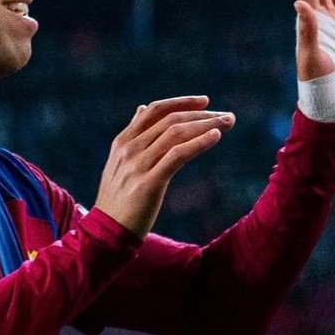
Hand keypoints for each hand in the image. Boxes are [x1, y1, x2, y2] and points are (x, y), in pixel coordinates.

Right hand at [93, 97, 234, 237]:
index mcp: (123, 141)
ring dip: (206, 125)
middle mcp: (130, 149)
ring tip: (228, 123)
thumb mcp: (119, 162)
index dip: (181, 102)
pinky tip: (215, 137)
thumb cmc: (118, 199)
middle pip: (170, 121)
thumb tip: (142, 107)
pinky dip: (198, 142)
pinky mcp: (148, 183)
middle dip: (201, 114)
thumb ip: (133, 135)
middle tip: (227, 116)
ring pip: (176, 134)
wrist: (105, 233)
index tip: (205, 101)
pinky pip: (177, 155)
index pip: (155, 111)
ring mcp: (138, 165)